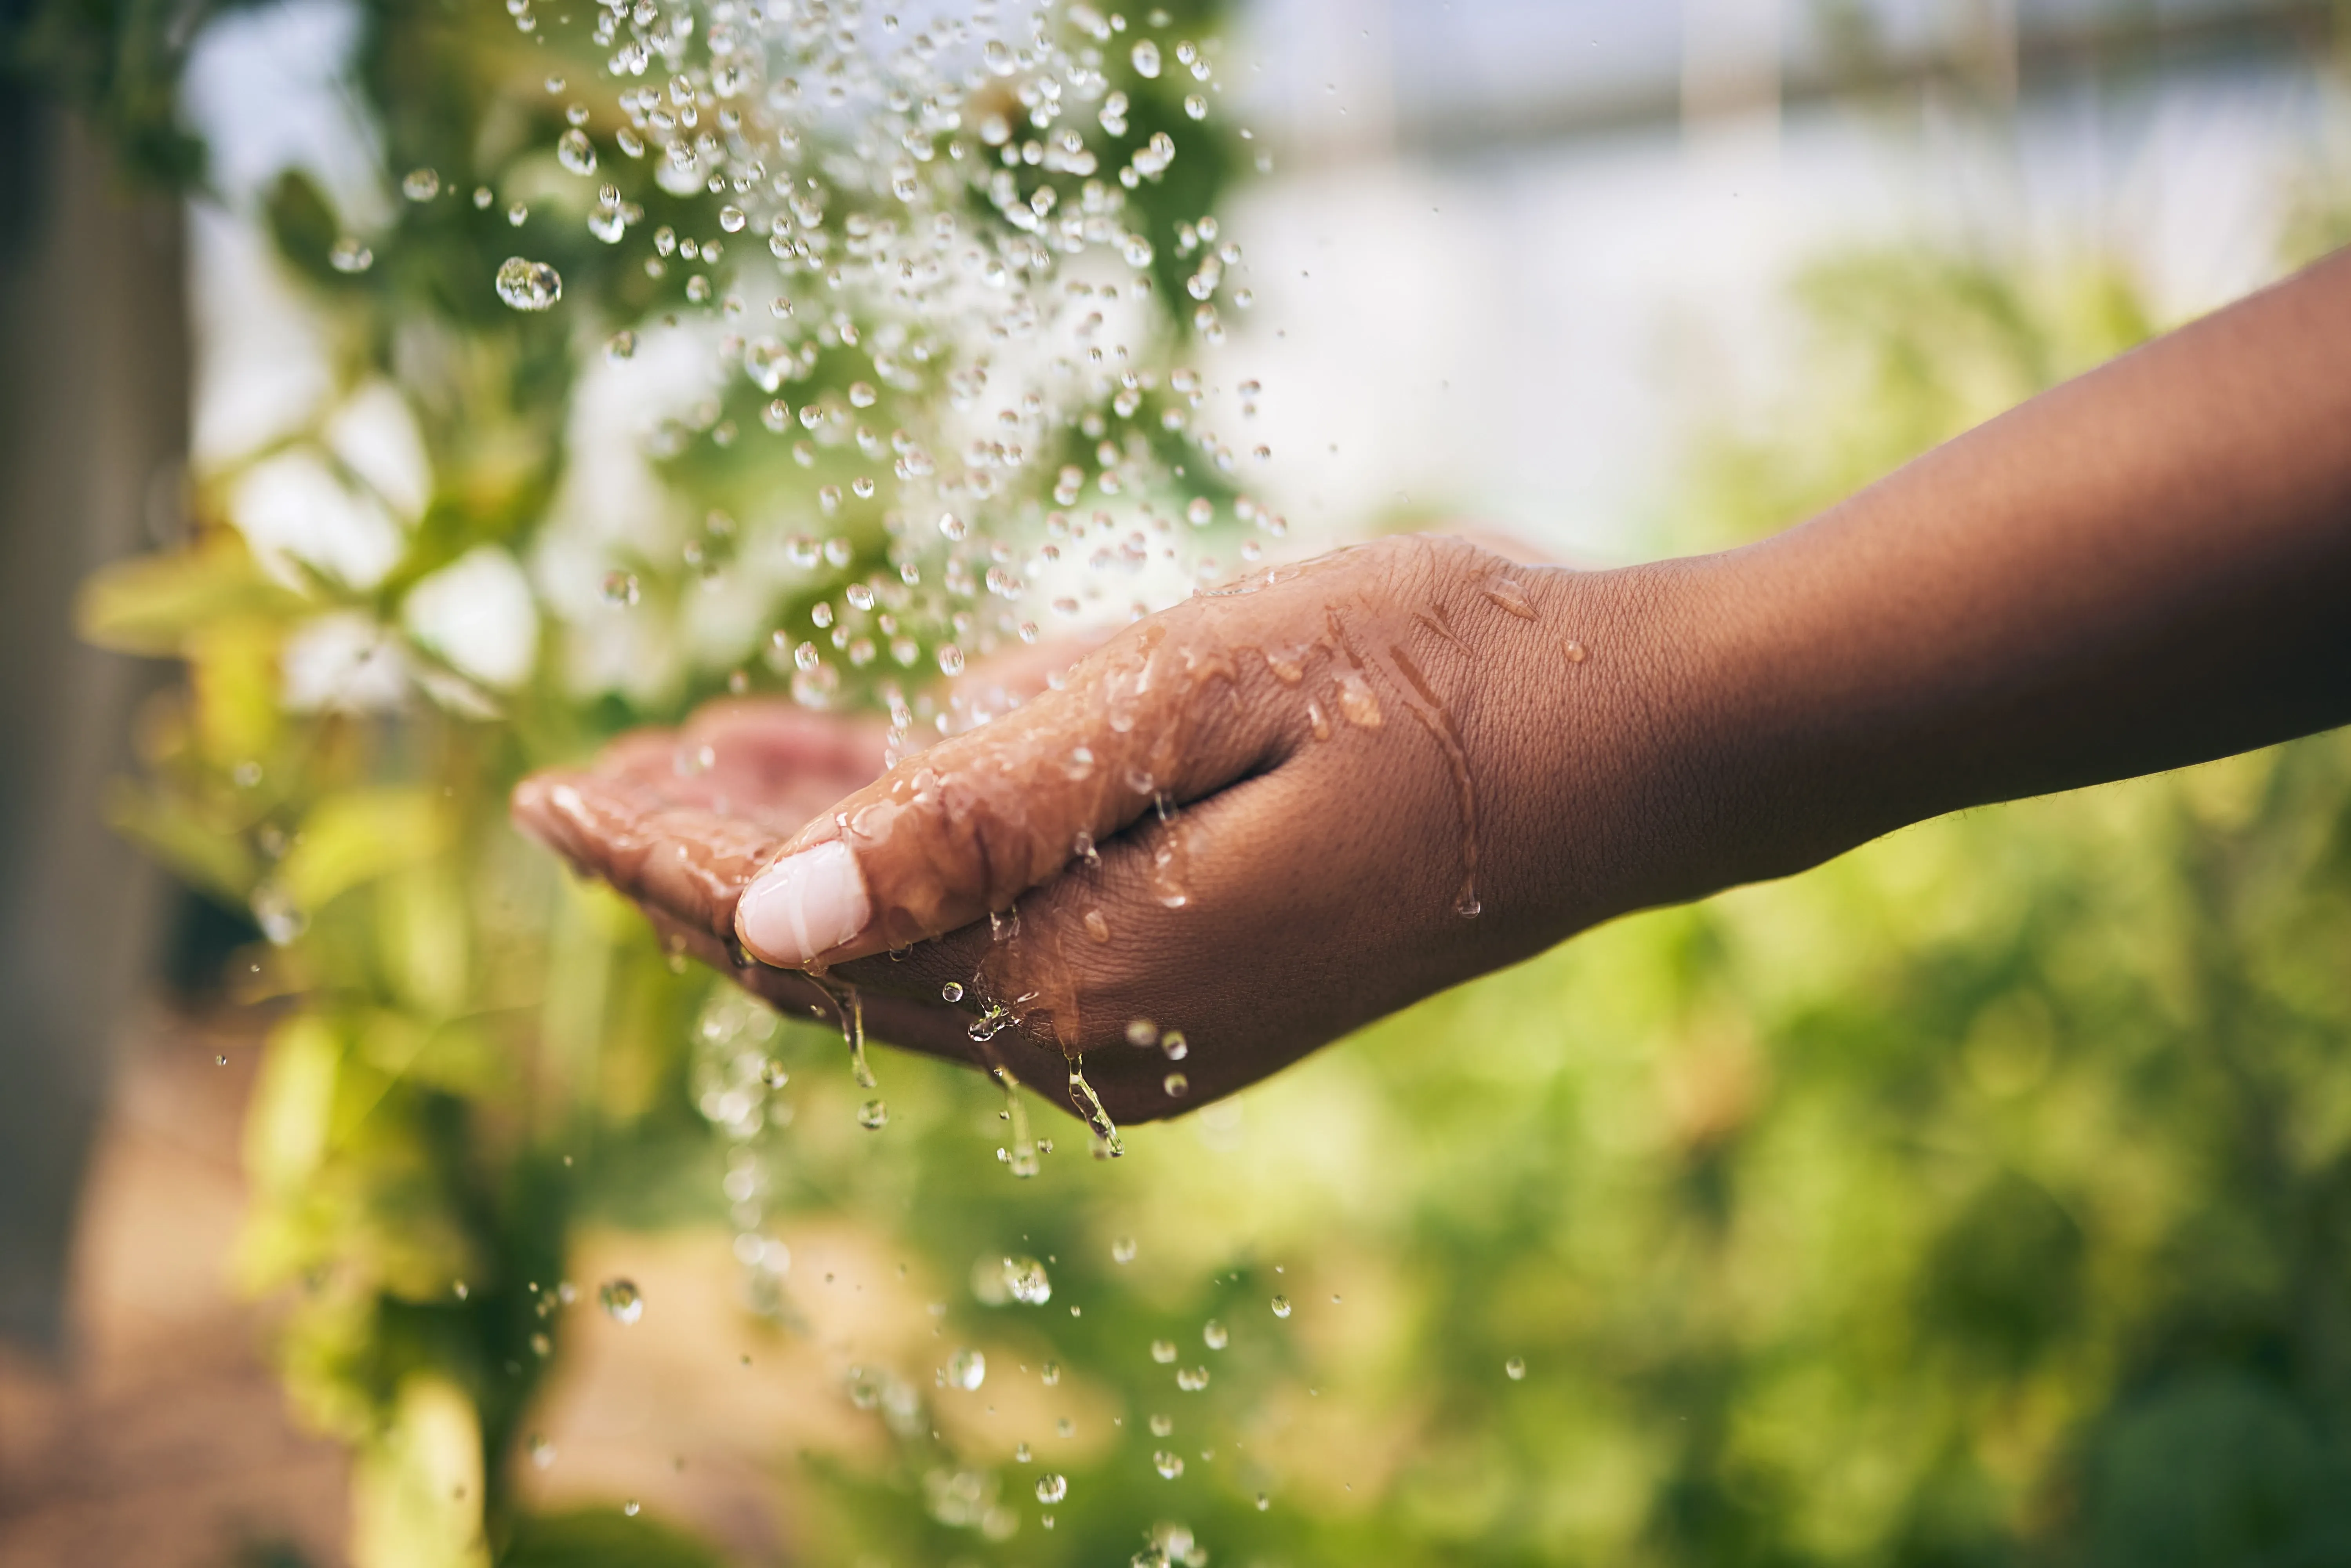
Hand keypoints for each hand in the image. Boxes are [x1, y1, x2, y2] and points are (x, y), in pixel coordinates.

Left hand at [517, 535, 1671, 1126]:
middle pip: (845, 961)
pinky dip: (913, 863)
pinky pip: (1003, 933)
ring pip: (915, 949)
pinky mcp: (1189, 986)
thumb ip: (988, 814)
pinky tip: (853, 785)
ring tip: (689, 774)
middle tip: (585, 783)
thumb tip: (771, 917)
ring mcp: (1148, 1025)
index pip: (813, 937)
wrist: (1622, 750)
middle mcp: (1098, 1034)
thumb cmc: (1430, 679)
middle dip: (703, 871)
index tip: (552, 792)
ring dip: (801, 865)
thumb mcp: (1198, 697)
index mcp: (1085, 970)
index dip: (668, 863)